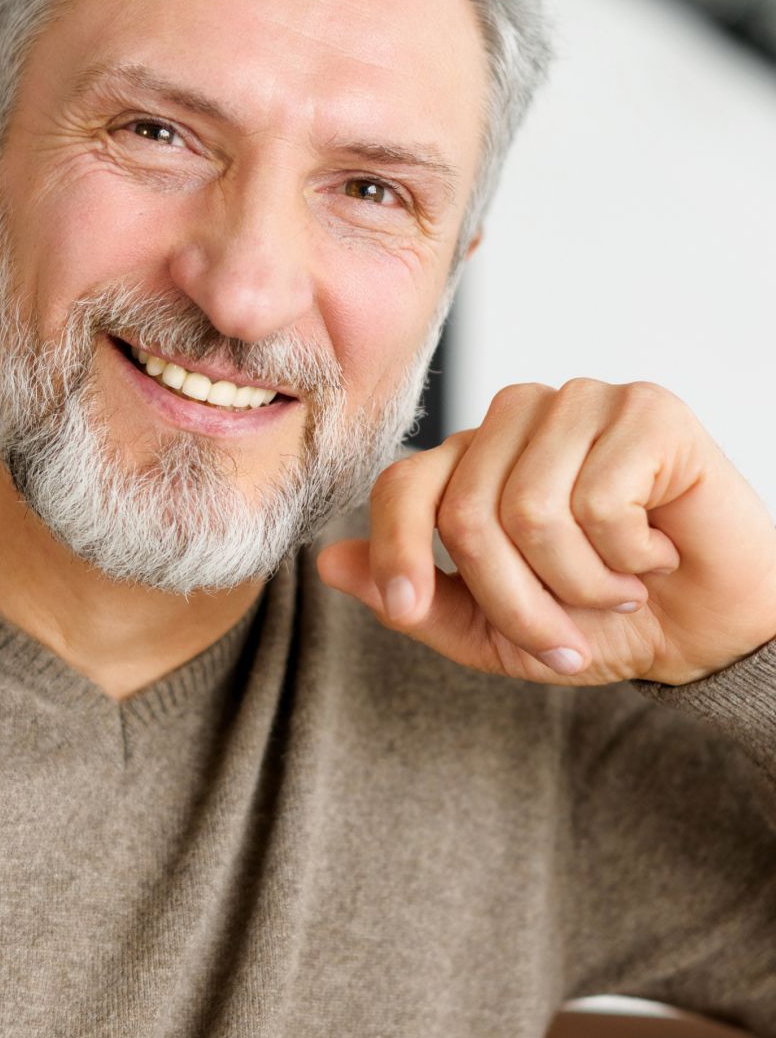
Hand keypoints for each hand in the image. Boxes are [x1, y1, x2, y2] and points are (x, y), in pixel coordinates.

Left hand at [317, 380, 775, 685]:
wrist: (710, 634)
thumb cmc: (602, 621)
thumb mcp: (490, 633)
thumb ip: (415, 600)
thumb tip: (328, 562)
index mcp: (475, 456)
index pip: (403, 482)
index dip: (396, 549)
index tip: (409, 606)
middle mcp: (519, 416)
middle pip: (466, 513)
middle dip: (517, 601)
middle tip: (569, 632)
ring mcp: (582, 403)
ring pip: (529, 511)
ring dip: (579, 584)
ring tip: (619, 586)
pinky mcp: (647, 410)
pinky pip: (598, 502)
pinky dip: (628, 556)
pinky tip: (656, 552)